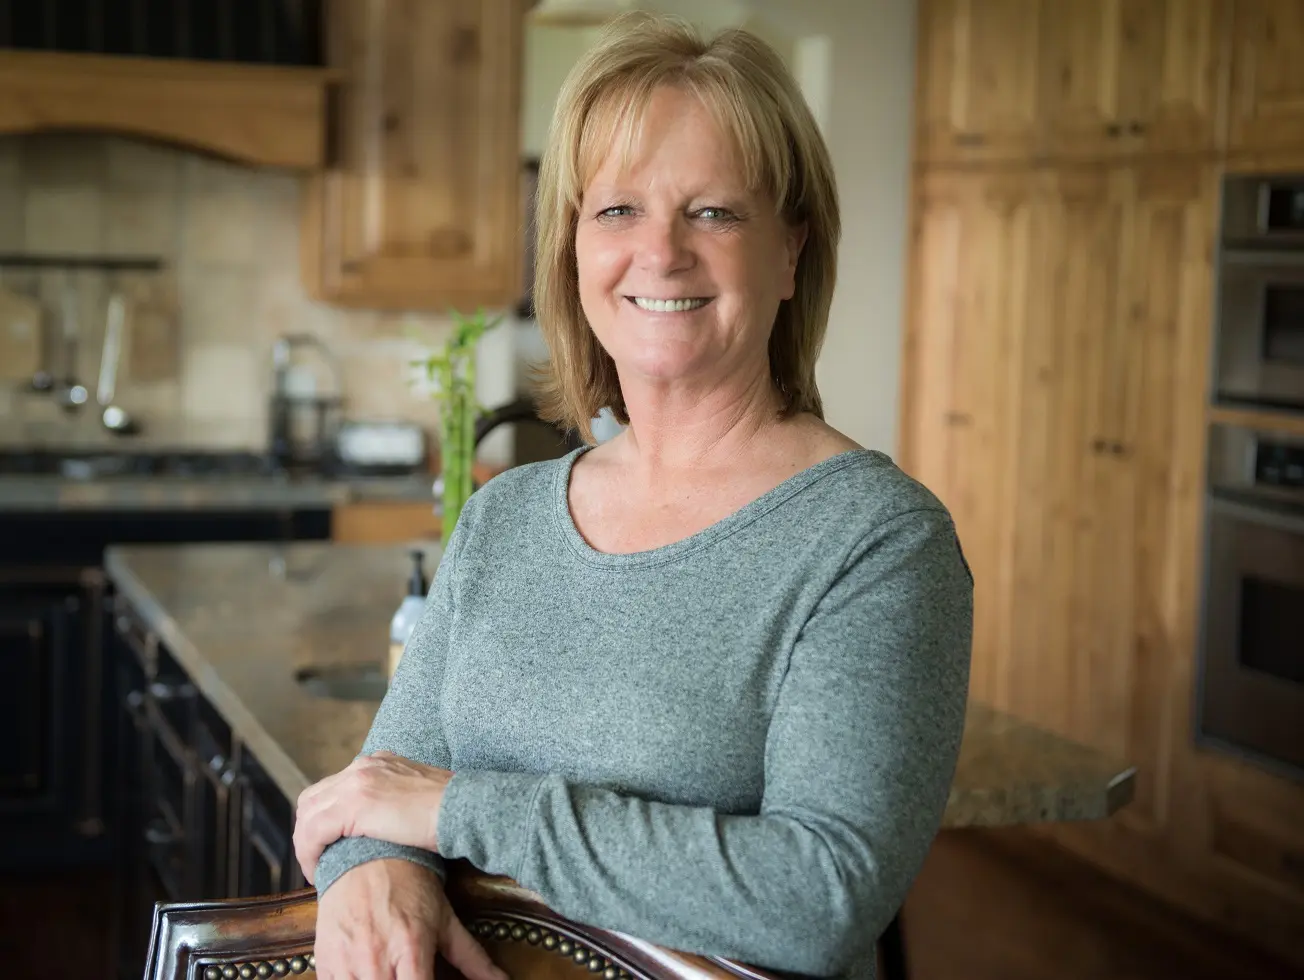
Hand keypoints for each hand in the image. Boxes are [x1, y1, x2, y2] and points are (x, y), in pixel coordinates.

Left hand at [295, 750, 452, 884]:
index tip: (328, 843)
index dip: (325, 817)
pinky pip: (312, 832)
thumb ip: (399, 801)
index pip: (335, 786)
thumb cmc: (452, 811)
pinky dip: (308, 852)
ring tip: (315, 868)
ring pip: (307, 815)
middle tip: (315, 858)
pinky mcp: (352, 805)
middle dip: (308, 830)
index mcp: (379, 762)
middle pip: (313, 798)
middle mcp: (363, 766)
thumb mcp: (419, 796)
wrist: (463, 808)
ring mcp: (356, 782)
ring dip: (305, 844)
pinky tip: (317, 870)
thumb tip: (391, 825)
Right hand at [315, 858, 507, 979]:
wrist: (367, 852)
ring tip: (392, 975)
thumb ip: (473, 958)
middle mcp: (377, 959)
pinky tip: (367, 976)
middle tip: (410, 976)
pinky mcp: (326, 959)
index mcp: (411, 950)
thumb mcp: (444, 918)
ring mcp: (347, 961)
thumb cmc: (411, 886)